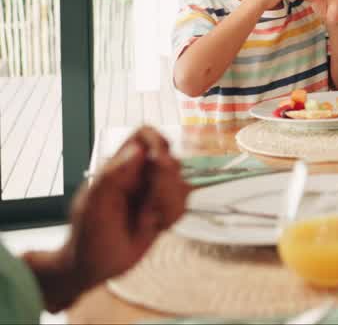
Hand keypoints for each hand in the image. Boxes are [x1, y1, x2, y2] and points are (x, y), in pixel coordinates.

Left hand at [38, 128, 189, 309]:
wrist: (95, 267)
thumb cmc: (88, 235)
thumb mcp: (94, 205)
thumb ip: (113, 176)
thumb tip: (138, 150)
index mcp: (121, 166)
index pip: (145, 135)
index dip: (157, 143)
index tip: (157, 163)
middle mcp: (141, 174)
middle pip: (171, 159)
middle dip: (165, 184)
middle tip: (148, 205)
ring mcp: (155, 192)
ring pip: (182, 183)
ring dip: (168, 204)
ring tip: (146, 220)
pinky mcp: (166, 209)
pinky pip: (184, 203)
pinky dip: (172, 216)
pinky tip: (154, 226)